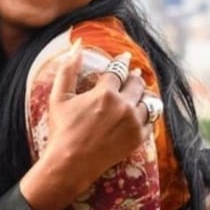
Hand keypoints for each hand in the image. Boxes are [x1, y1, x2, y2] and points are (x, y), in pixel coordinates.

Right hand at [43, 45, 151, 179]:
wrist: (70, 163)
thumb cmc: (62, 130)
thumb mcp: (59, 97)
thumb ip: (68, 69)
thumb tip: (77, 46)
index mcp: (105, 93)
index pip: (119, 70)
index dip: (121, 63)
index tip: (124, 58)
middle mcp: (123, 106)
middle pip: (137, 83)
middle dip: (134, 77)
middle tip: (134, 75)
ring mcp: (133, 123)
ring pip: (148, 101)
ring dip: (143, 95)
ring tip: (140, 93)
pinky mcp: (138, 139)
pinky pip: (151, 121)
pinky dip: (147, 115)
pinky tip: (142, 113)